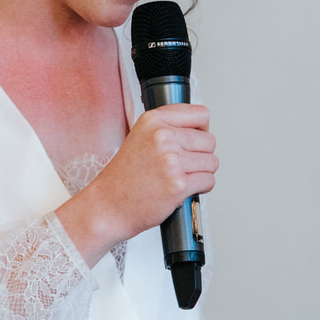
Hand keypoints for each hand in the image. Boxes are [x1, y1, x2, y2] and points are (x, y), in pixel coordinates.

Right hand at [56, 104, 216, 266]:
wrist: (108, 206)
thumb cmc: (123, 177)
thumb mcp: (140, 137)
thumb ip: (168, 128)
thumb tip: (200, 128)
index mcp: (153, 120)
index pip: (200, 114)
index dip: (201, 129)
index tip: (193, 140)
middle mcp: (163, 136)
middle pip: (209, 140)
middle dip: (201, 155)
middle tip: (182, 165)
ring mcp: (171, 160)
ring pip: (212, 162)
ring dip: (201, 172)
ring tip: (179, 177)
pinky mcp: (178, 184)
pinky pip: (208, 181)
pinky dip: (200, 188)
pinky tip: (181, 189)